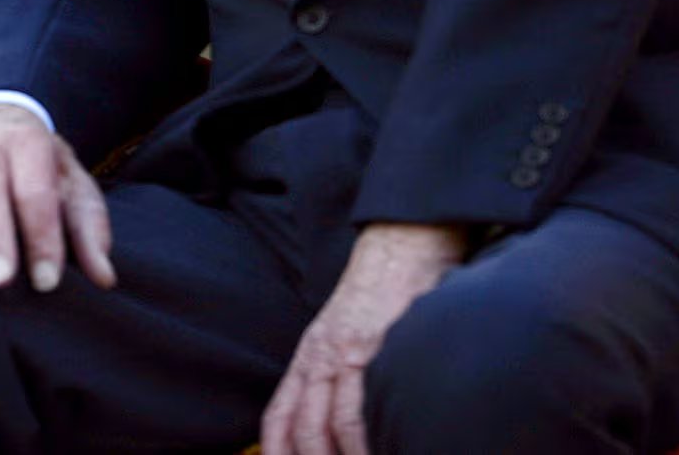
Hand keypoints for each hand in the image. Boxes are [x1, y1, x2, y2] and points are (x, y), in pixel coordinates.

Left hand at [260, 223, 465, 454]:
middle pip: (303, 429)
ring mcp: (347, 354)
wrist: (400, 245)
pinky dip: (366, 442)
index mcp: (311, 356)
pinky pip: (362, 408)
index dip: (277, 451)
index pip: (281, 415)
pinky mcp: (376, 349)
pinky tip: (378, 452)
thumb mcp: (344, 332)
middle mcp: (321, 357)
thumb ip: (337, 374)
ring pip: (328, 424)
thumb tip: (342, 423)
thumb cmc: (379, 293)